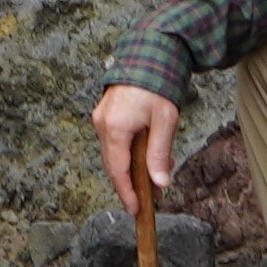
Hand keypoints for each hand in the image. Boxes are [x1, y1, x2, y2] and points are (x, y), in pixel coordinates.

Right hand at [91, 83, 180, 215]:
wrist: (147, 57)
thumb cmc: (157, 87)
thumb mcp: (165, 122)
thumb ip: (159, 153)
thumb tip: (159, 182)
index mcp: (115, 128)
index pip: (117, 170)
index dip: (126, 192)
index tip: (135, 209)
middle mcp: (102, 124)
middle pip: (113, 165)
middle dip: (131, 183)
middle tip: (151, 197)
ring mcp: (101, 118)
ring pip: (113, 154)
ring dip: (131, 168)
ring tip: (154, 175)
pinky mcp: (105, 114)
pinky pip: (113, 142)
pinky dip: (127, 154)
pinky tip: (145, 155)